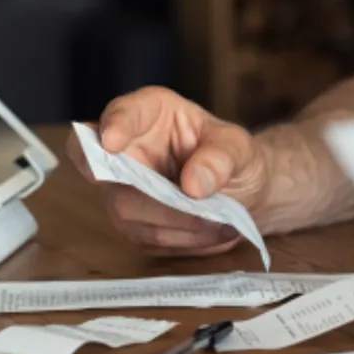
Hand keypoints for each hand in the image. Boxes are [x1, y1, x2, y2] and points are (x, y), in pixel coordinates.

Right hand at [66, 87, 269, 255]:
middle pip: (112, 175)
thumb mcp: (238, 148)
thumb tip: (193, 184)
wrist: (241, 190)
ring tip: (221, 223)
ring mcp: (123, 189)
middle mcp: (127, 150)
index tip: (112, 142)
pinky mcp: (133, 223)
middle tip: (201, 208)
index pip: (121, 114)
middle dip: (155, 199)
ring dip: (178, 224)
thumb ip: (221, 158)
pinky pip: (148, 238)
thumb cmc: (233, 156)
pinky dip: (183, 240)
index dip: (113, 126)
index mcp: (150, 113)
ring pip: (130, 215)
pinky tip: (211, 231)